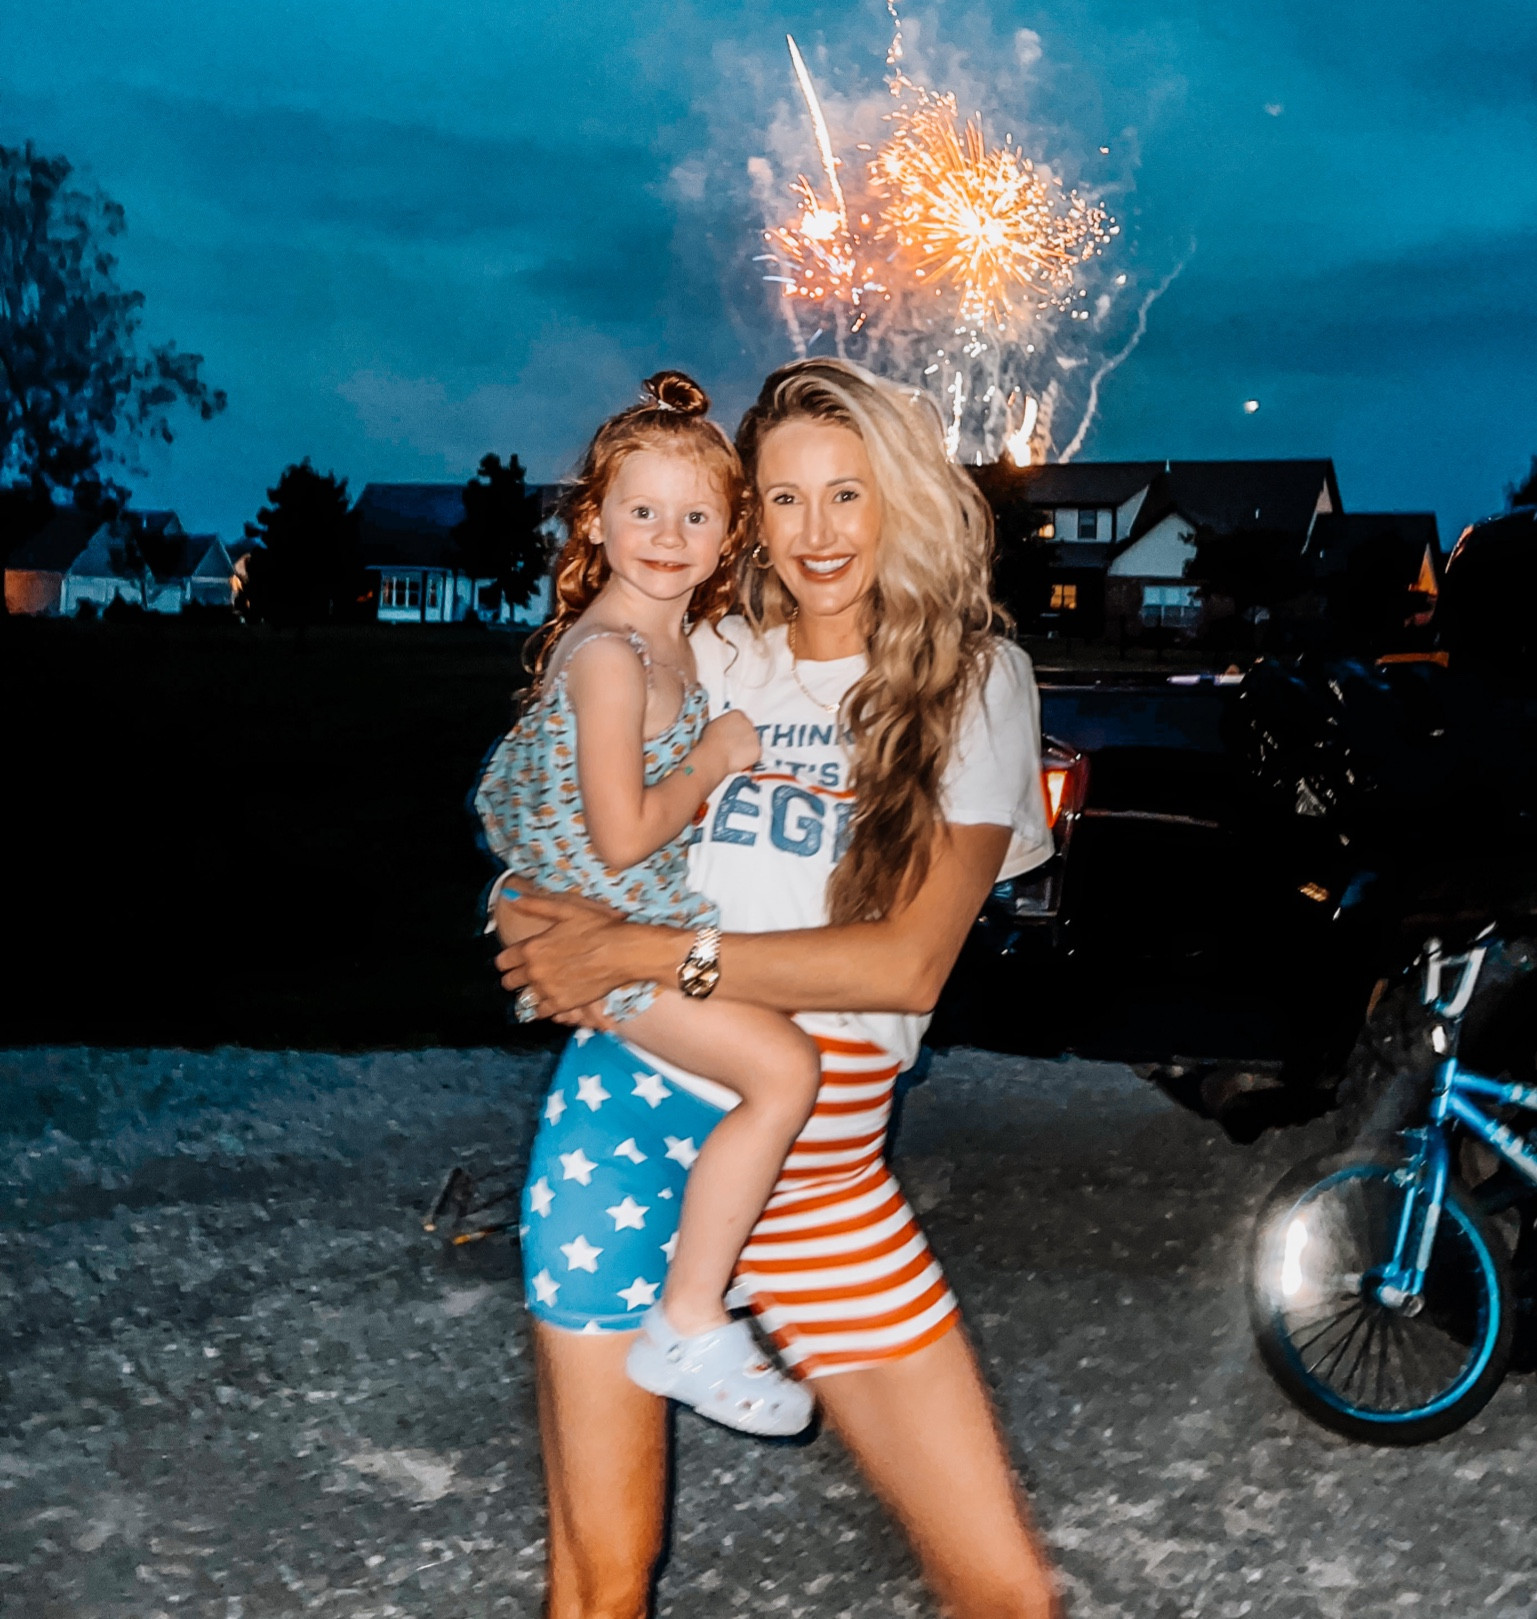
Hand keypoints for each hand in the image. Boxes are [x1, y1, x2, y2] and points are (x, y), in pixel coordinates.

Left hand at [494, 892, 679, 1015]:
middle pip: (509, 983)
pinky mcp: (563, 1004)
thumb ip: (534, 905)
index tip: (516, 960)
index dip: (508, 960)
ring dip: (531, 992)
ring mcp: (548, 990)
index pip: (502, 961)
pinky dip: (546, 1006)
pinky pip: (543, 1012)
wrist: (623, 952)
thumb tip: (510, 896)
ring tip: (545, 985)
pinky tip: (555, 997)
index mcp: (531, 948)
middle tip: (530, 972)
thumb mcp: (566, 910)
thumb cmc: (597, 928)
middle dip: (516, 977)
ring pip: (524, 999)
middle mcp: (535, 972)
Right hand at [703, 709, 761, 774]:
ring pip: (753, 742)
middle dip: (743, 738)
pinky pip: (755, 754)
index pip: (741, 718)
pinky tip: (739, 759)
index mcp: (737, 714)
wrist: (714, 756)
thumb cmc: (710, 742)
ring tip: (733, 754)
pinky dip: (750, 758)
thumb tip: (724, 727)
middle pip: (749, 730)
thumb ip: (723, 724)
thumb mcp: (713, 725)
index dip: (736, 728)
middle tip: (733, 745)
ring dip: (746, 747)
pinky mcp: (757, 749)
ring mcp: (754, 736)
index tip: (732, 734)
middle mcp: (748, 723)